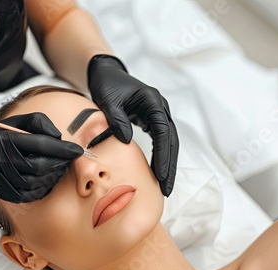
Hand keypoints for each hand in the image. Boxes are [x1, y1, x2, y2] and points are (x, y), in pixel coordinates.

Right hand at [0, 112, 82, 202]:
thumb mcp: (16, 122)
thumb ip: (39, 123)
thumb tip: (59, 138)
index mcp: (5, 139)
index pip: (40, 144)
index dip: (62, 148)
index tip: (77, 150)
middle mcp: (1, 160)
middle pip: (39, 166)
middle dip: (59, 164)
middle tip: (68, 159)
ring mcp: (1, 179)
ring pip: (36, 182)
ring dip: (53, 176)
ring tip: (58, 168)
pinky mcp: (3, 193)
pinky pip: (30, 195)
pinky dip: (43, 188)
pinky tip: (47, 179)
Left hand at [87, 55, 178, 195]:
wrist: (106, 74)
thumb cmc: (107, 85)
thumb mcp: (108, 101)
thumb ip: (117, 119)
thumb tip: (126, 140)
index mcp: (153, 101)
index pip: (163, 132)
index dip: (163, 155)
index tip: (161, 175)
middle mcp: (160, 108)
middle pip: (171, 140)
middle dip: (170, 165)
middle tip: (166, 188)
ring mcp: (158, 114)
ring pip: (169, 142)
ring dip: (167, 164)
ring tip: (164, 186)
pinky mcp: (152, 120)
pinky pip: (160, 141)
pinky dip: (160, 157)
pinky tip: (157, 172)